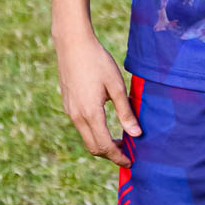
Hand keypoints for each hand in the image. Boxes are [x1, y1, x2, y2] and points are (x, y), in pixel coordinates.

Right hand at [52, 29, 141, 165]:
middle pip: (93, 147)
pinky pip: (81, 126)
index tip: (131, 161)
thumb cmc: (97, 61)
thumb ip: (126, 112)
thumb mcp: (117, 85)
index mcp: (91, 114)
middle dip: (110, 154)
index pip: (104, 146)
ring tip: (120, 139)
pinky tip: (105, 123)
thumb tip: (136, 134)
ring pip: (86, 137)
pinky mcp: (68, 104)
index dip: (118, 157)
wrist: (73, 44)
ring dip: (102, 143)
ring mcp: (70, 111)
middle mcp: (77, 116)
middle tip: (128, 152)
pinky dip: (94, 132)